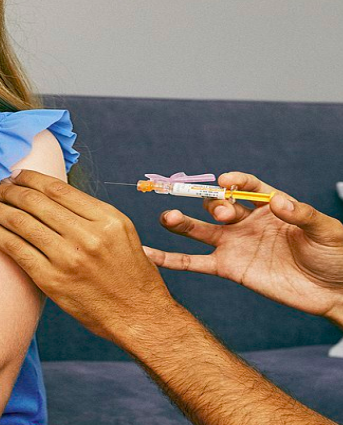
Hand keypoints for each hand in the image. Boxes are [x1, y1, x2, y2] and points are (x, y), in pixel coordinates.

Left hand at [0, 170, 177, 342]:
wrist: (140, 318)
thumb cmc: (131, 276)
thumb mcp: (123, 233)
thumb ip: (92, 213)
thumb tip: (54, 194)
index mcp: (106, 219)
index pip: (58, 188)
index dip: (30, 178)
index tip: (14, 175)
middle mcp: (87, 235)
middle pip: (35, 201)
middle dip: (8, 190)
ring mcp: (68, 258)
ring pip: (21, 222)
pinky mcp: (52, 280)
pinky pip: (15, 249)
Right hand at [151, 171, 342, 325]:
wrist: (333, 293)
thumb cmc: (336, 256)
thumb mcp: (326, 231)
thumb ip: (301, 214)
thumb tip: (278, 202)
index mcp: (269, 206)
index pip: (246, 186)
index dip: (234, 181)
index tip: (226, 181)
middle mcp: (246, 222)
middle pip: (218, 205)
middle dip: (214, 205)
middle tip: (223, 214)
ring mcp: (234, 244)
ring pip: (199, 229)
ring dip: (181, 222)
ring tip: (167, 218)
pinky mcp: (227, 268)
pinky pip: (194, 262)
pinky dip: (170, 259)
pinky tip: (149, 254)